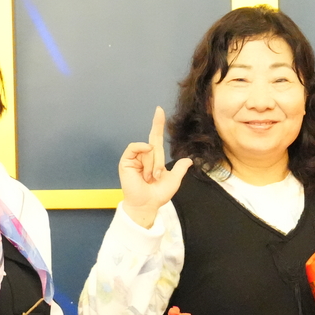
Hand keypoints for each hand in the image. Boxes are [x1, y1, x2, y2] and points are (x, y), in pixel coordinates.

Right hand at [119, 106, 190, 228]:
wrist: (147, 204)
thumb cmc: (158, 194)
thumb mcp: (173, 180)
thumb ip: (179, 169)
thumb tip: (188, 160)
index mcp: (154, 158)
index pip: (156, 137)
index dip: (158, 124)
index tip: (159, 110)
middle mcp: (144, 155)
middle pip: (156, 146)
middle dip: (159, 162)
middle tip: (156, 177)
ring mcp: (134, 157)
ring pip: (148, 149)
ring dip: (151, 165)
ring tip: (148, 177)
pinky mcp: (126, 160)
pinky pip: (135, 147)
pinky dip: (141, 150)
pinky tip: (144, 160)